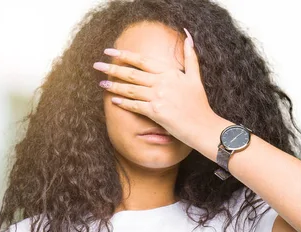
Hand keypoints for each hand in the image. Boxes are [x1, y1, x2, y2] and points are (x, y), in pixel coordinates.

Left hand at [93, 28, 216, 146]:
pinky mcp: (156, 112)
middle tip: (97, 65)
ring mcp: (158, 98)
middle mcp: (162, 83)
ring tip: (101, 83)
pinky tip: (113, 99)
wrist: (203, 126)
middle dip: (112, 69)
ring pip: (131, 89)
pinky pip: (135, 105)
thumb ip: (190, 57)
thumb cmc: (199, 104)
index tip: (110, 51)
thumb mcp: (195, 78)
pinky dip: (123, 102)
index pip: (142, 61)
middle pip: (132, 74)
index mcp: (170, 73)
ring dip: (114, 85)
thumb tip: (188, 37)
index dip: (125, 55)